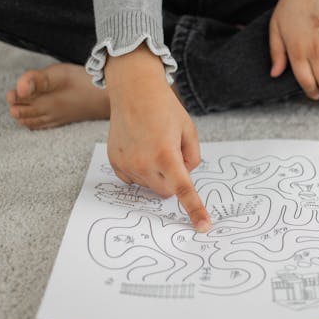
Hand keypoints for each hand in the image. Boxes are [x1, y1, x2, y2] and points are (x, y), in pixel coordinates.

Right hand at [104, 44, 210, 231]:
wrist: (134, 91)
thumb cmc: (164, 108)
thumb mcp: (188, 130)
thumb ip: (192, 157)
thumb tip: (185, 175)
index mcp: (166, 154)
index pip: (183, 190)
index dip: (195, 210)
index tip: (203, 227)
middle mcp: (144, 163)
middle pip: (166, 191)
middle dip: (173, 180)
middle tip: (171, 154)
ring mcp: (127, 164)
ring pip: (149, 186)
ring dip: (155, 174)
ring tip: (153, 145)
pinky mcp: (115, 162)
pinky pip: (133, 179)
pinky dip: (140, 170)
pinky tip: (139, 149)